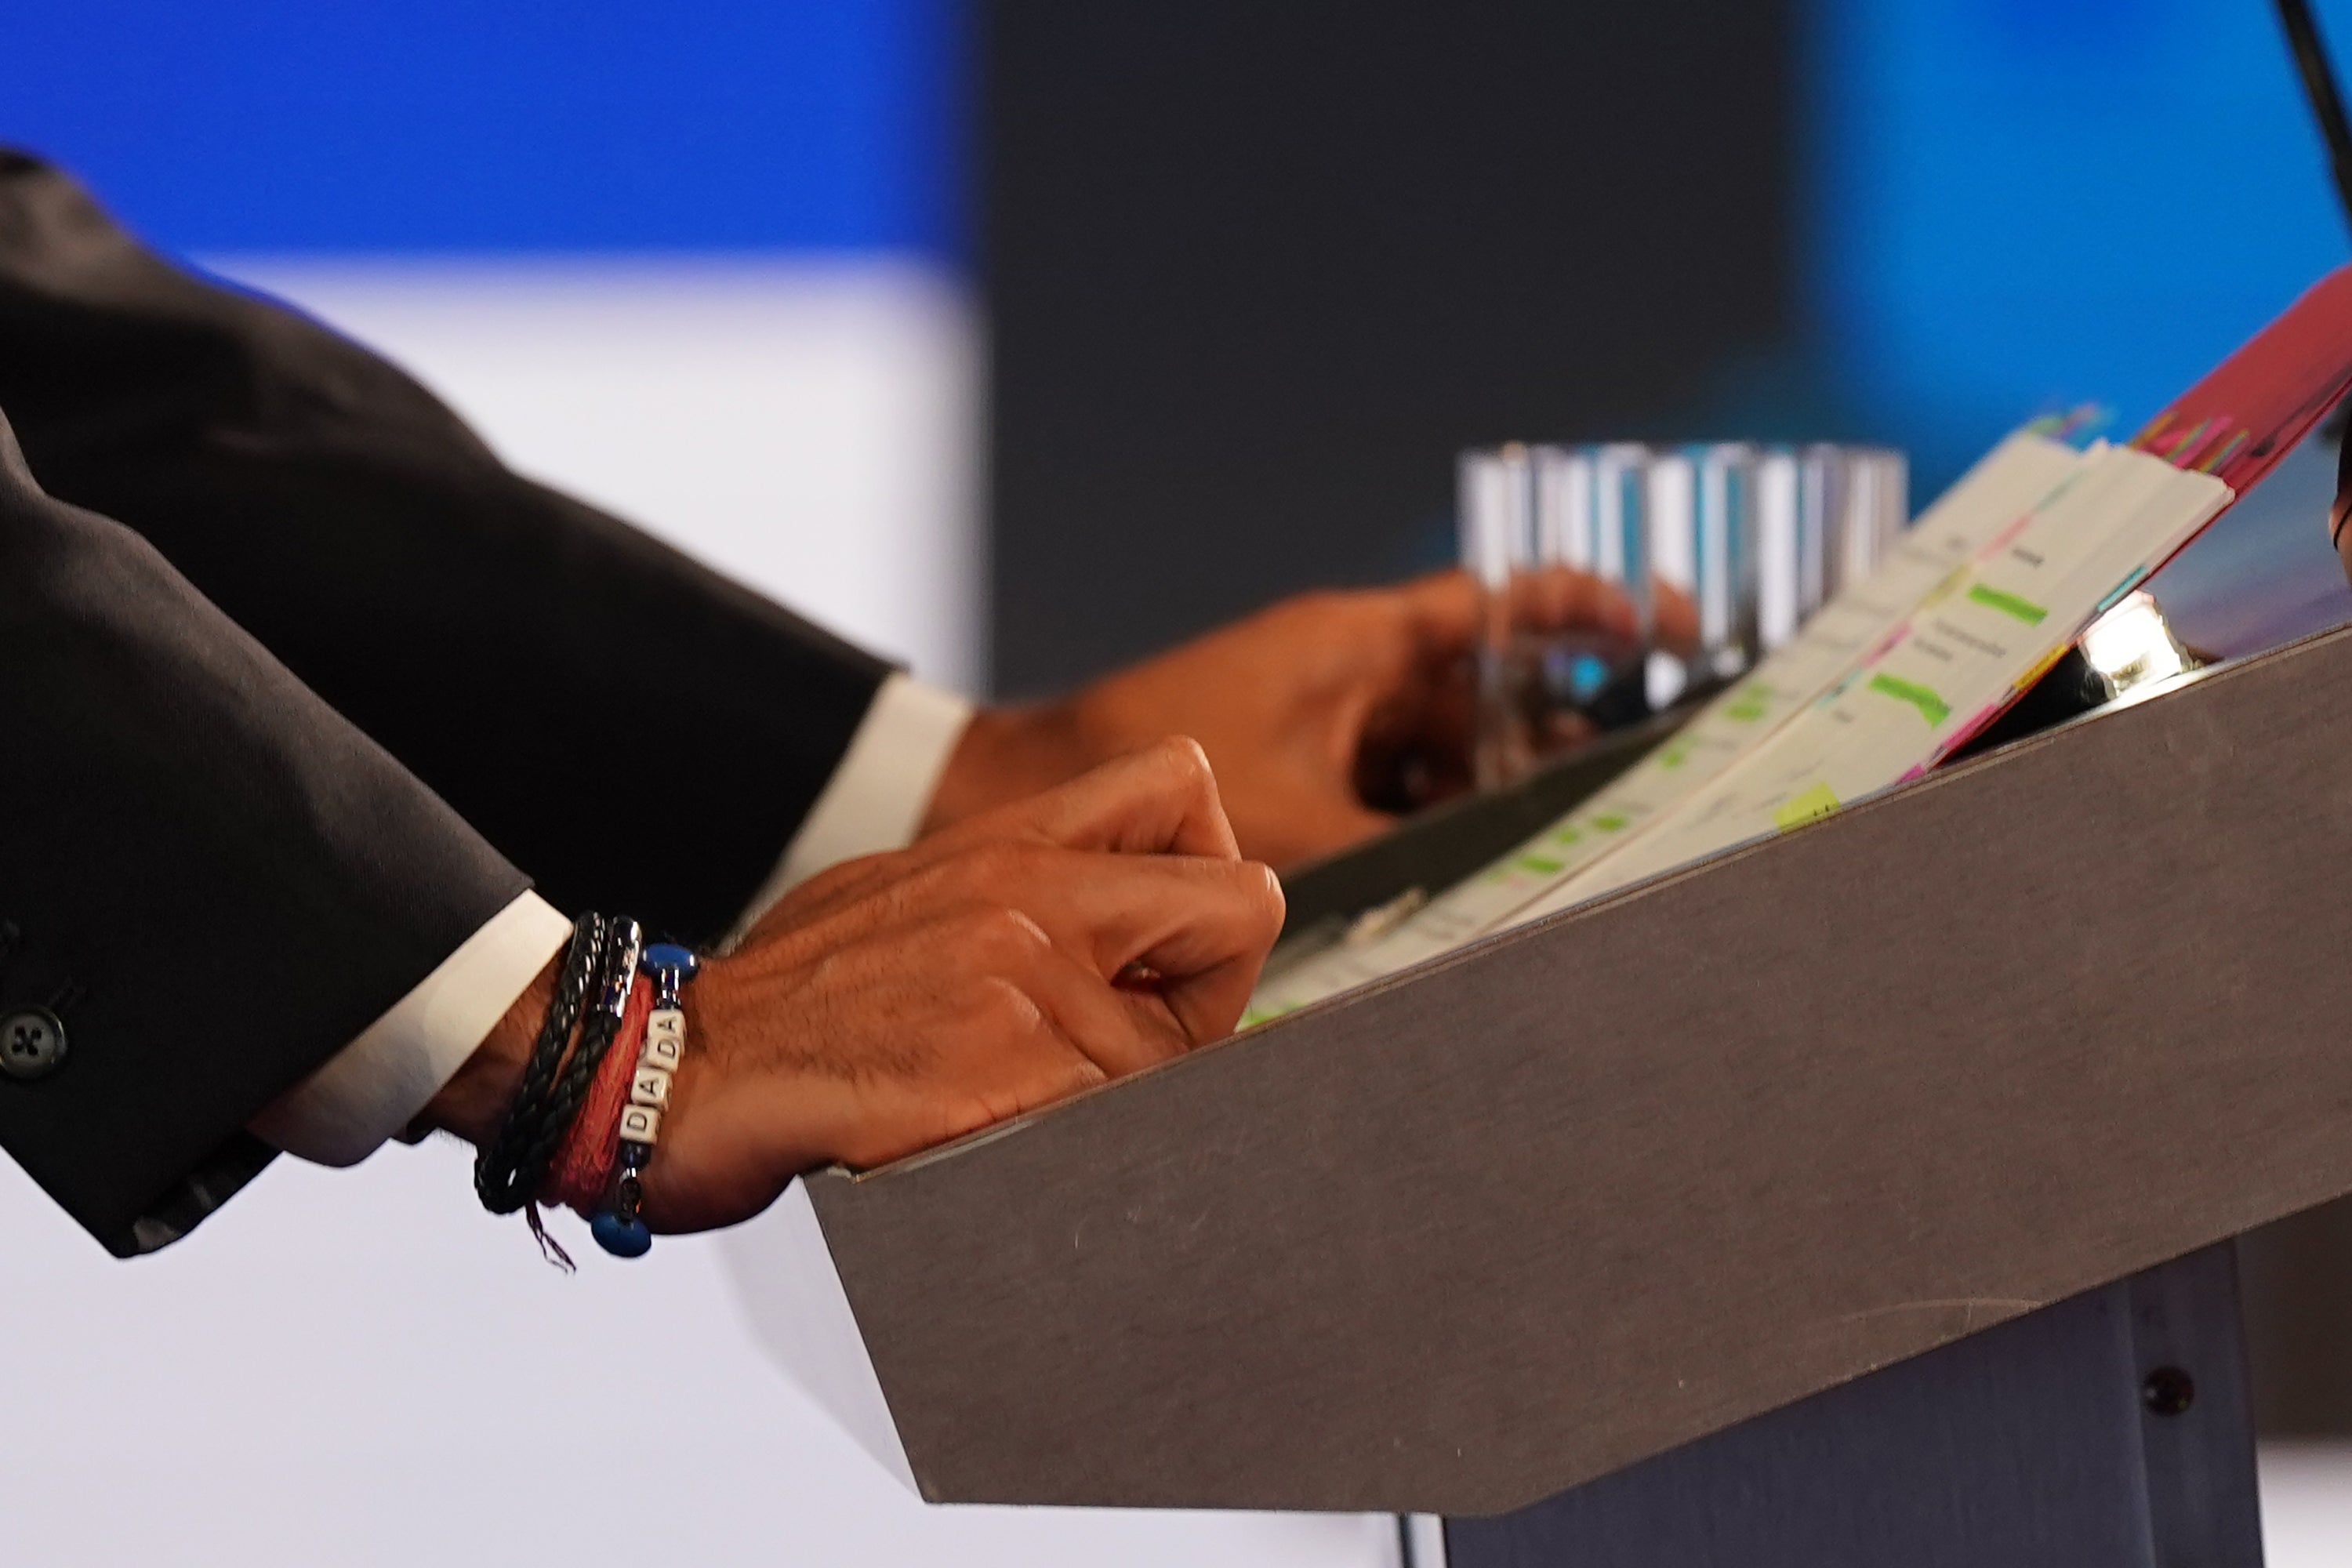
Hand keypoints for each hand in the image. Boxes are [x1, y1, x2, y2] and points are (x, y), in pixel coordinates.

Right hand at [429, 738, 1283, 1232]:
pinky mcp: (1011, 1085)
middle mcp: (1034, 899)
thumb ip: (1021, 892)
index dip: (1197, 873)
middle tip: (1140, 1034)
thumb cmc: (791, 999)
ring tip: (1030, 1103)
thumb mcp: (910, 888)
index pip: (1184, 791)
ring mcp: (1027, 990)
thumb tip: (1114, 936)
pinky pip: (1126, 1127)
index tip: (1155, 939)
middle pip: (1245, 907)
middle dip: (1212, 985)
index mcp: (1009, 842)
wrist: (672, 1071)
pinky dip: (1086, 1150)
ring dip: (1137, 1091)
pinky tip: (1003, 1142)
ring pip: (1194, 1050)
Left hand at [927, 567, 1694, 868]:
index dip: (1589, 608)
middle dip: (1556, 737)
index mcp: (1357, 644)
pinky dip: (1430, 829)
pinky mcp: (1299, 775)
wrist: (1032, 791)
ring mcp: (1324, 725)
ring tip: (1568, 839)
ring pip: (1441, 755)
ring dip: (1493, 796)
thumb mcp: (1301, 823)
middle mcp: (1348, 675)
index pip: (1498, 605)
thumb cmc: (1147, 770)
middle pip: (1483, 694)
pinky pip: (1391, 794)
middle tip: (1640, 776)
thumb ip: (1409, 848)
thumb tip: (1507, 875)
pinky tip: (1469, 874)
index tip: (1669, 624)